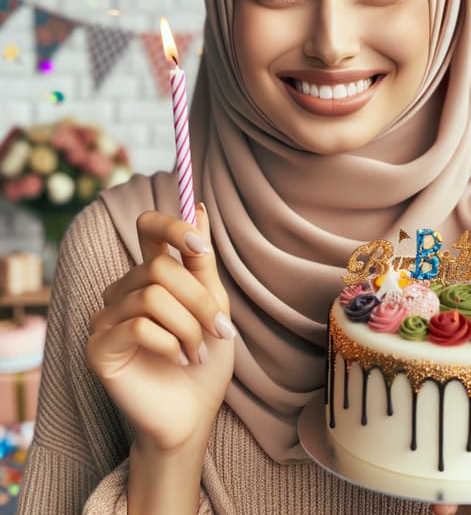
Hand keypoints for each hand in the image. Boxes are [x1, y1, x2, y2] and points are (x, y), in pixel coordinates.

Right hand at [86, 205, 235, 452]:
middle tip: (221, 330)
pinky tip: (179, 360)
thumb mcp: (213, 303)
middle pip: (158, 267)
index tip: (202, 246)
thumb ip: (201, 261)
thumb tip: (201, 208)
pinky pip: (137, 326)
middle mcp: (123, 290)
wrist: (193, 413)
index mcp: (151, 275)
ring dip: (188, 326)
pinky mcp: (98, 347)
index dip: (174, 228)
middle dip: (200, 300)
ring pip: (151, 296)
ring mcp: (105, 317)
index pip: (148, 228)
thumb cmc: (205, 357)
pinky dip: (170, 343)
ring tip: (199, 352)